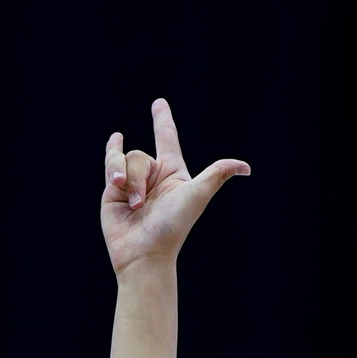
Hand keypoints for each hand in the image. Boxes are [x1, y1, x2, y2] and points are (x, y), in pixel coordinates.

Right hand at [100, 98, 248, 274]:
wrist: (144, 253)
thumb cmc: (173, 226)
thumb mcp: (197, 195)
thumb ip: (217, 173)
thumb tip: (246, 167)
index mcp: (173, 174)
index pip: (167, 139)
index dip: (163, 121)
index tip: (158, 104)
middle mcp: (152, 176)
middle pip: (141, 155)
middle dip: (141, 177)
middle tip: (143, 205)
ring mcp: (131, 184)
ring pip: (124, 160)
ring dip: (129, 183)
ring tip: (133, 207)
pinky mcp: (112, 192)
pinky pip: (110, 166)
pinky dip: (112, 166)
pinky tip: (113, 166)